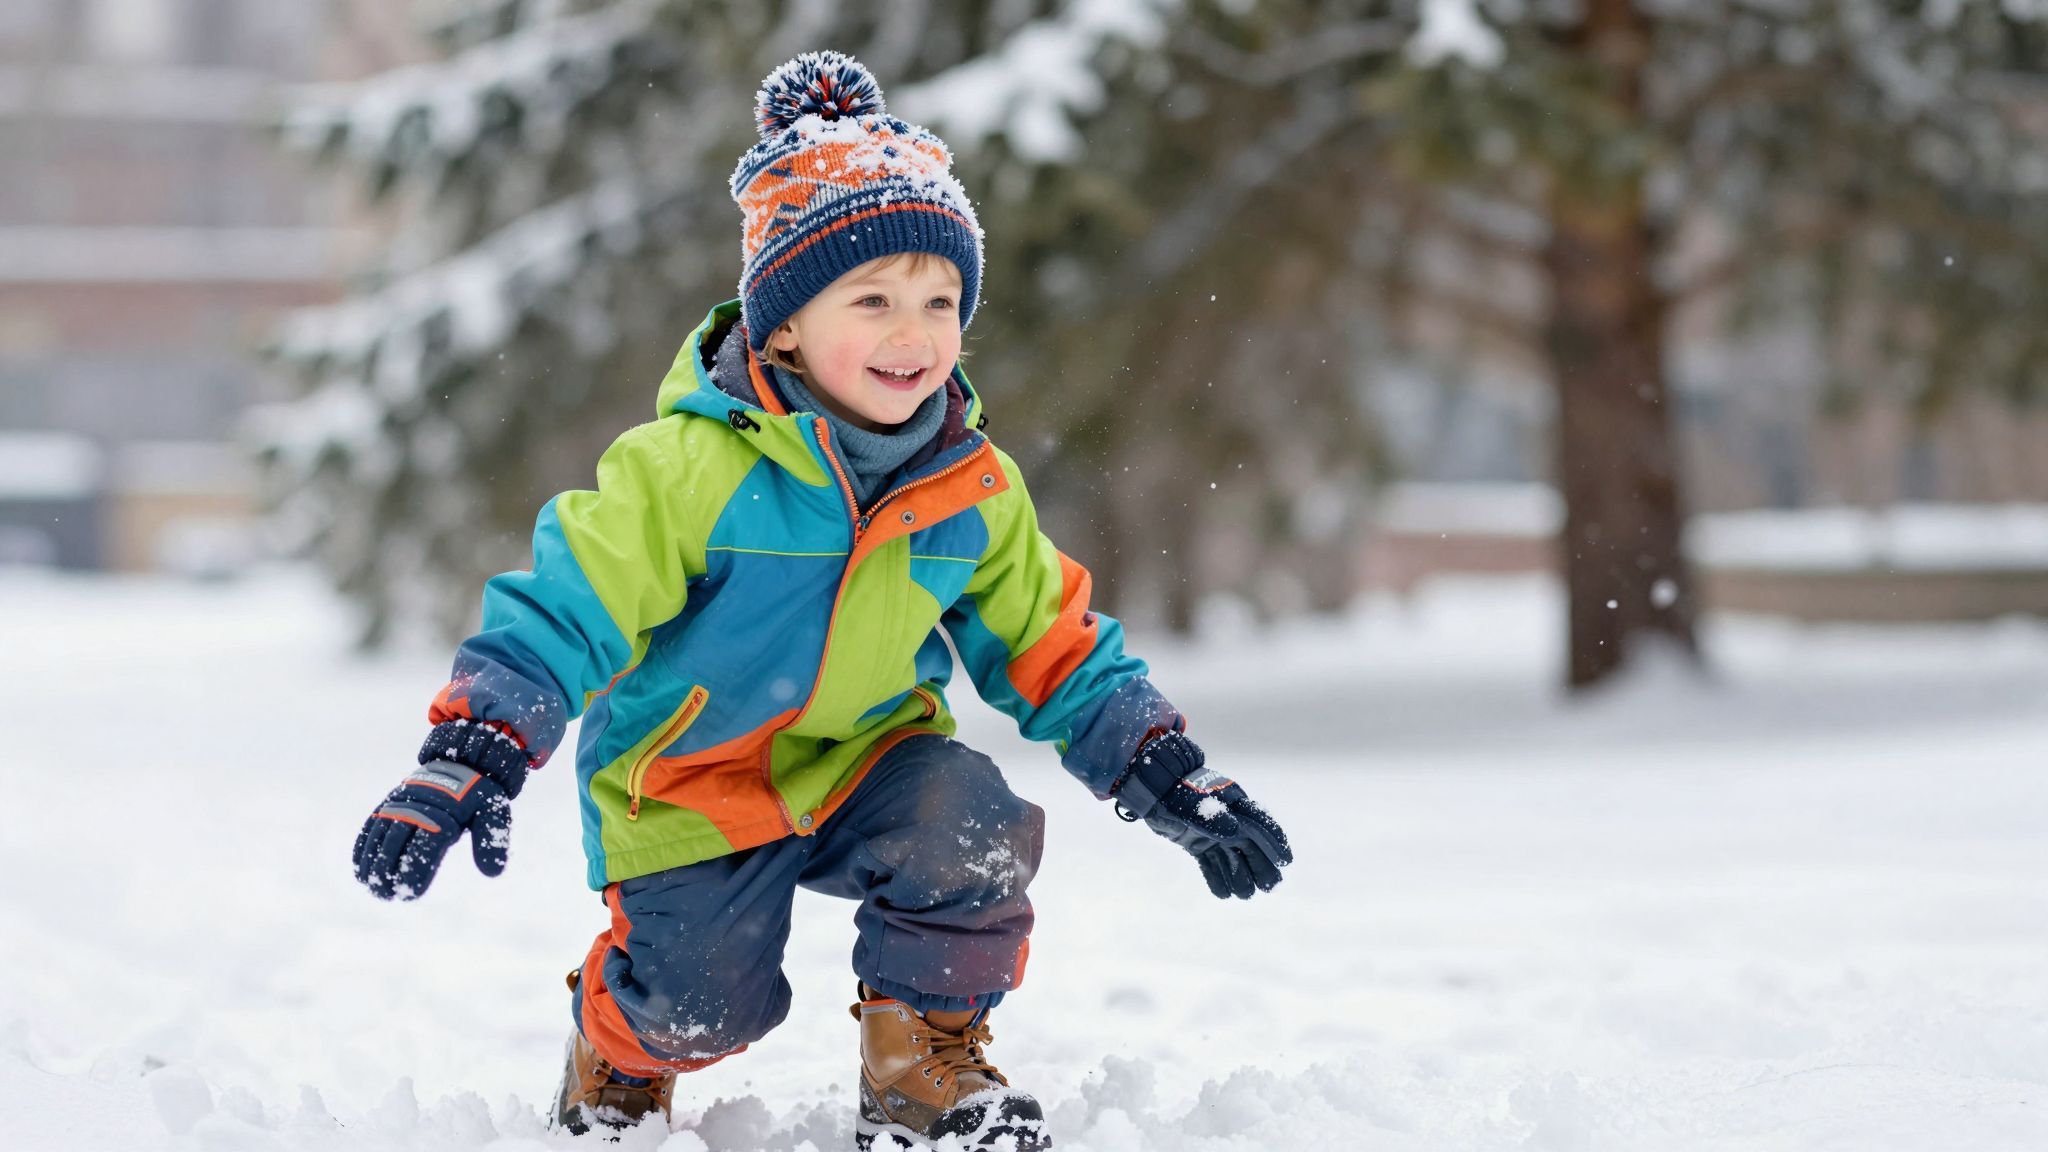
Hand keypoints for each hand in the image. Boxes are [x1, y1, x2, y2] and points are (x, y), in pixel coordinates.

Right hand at [352, 761, 513, 899]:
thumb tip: (493, 872)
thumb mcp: (493, 812)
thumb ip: (492, 840)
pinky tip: (359, 867)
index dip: (416, 871)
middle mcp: (417, 806)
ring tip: (371, 887)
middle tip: (386, 895)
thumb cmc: (478, 795)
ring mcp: (400, 802)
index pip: (426, 846)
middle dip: (388, 871)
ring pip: (380, 834)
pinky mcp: (389, 802)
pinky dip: (364, 845)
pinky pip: (372, 824)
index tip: (410, 893)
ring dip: (372, 862)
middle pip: (397, 842)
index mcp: (445, 812)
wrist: (462, 762)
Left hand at [1112, 730, 1292, 899]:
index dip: (1274, 842)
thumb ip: (1213, 818)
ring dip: (1240, 875)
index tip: (1286, 860)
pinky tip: (1223, 894)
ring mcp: (1212, 833)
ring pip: (1232, 857)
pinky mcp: (1197, 844)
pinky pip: (1211, 863)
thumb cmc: (1173, 791)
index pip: (1259, 824)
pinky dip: (1217, 877)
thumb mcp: (1191, 804)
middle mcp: (1227, 819)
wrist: (1150, 787)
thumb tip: (1237, 833)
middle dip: (1261, 866)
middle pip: (1249, 846)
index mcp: (1232, 804)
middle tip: (1270, 887)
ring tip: (1246, 895)